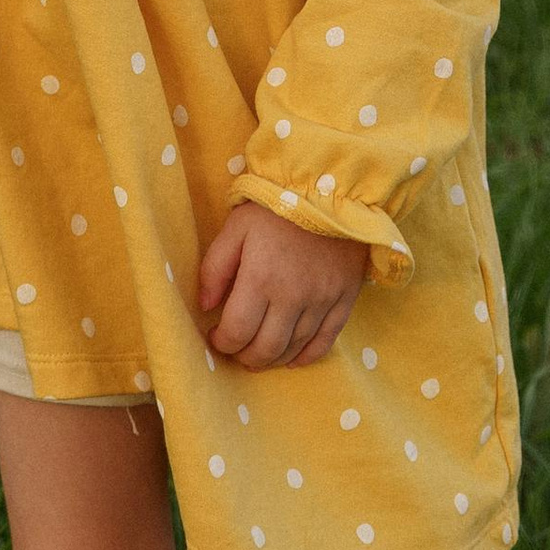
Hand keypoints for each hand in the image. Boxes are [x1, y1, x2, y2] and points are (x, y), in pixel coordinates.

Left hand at [196, 207, 369, 369]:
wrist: (330, 190)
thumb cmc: (276, 208)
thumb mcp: (235, 228)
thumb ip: (214, 268)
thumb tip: (205, 307)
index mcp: (261, 278)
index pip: (237, 331)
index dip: (222, 342)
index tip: (216, 337)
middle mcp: (292, 297)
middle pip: (265, 348)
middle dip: (245, 356)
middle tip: (237, 349)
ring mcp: (322, 301)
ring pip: (293, 349)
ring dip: (272, 359)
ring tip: (259, 353)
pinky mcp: (344, 299)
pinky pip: (326, 342)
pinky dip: (306, 357)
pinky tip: (292, 358)